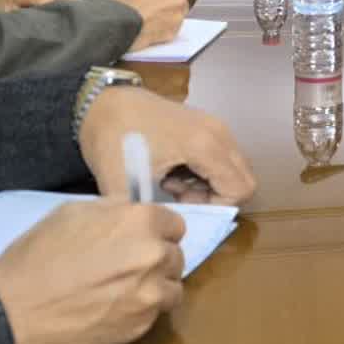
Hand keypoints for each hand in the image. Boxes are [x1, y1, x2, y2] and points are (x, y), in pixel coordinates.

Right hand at [0, 200, 184, 343]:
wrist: (13, 316)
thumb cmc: (35, 259)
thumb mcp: (70, 214)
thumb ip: (112, 211)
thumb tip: (130, 213)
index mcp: (139, 221)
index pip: (174, 224)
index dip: (155, 231)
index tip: (139, 240)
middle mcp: (153, 255)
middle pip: (175, 255)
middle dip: (155, 259)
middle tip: (125, 267)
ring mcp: (151, 294)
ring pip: (172, 287)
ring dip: (154, 287)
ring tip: (122, 291)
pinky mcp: (142, 327)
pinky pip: (155, 314)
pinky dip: (141, 312)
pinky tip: (112, 310)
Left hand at [79, 86, 257, 203]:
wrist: (100, 103)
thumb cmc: (113, 140)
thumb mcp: (123, 186)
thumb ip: (147, 216)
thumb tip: (161, 240)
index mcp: (204, 145)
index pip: (240, 190)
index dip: (217, 208)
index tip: (183, 206)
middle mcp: (219, 132)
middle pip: (243, 179)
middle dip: (216, 197)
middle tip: (180, 197)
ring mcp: (215, 125)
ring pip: (233, 169)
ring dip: (209, 185)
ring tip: (172, 183)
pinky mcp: (206, 123)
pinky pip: (222, 157)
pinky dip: (205, 172)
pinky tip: (173, 170)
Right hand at [101, 0, 188, 49]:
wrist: (115, 23)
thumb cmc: (118, 3)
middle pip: (178, 2)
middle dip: (168, 6)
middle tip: (152, 11)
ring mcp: (178, 15)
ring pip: (176, 17)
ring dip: (166, 19)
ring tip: (148, 22)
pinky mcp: (174, 32)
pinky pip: (171, 31)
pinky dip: (163, 32)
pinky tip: (149, 31)